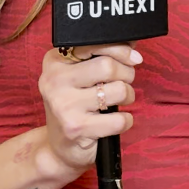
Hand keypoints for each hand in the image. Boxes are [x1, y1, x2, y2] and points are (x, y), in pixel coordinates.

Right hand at [36, 43, 141, 174]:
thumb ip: (102, 56)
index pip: (93, 43)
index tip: (133, 58)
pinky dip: (126, 120)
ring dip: (128, 96)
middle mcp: (55, 80)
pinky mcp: (76, 127)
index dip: (120, 50)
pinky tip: (116, 121)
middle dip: (127, 74)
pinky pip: (119, 119)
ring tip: (119, 101)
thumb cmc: (76, 105)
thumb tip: (132, 42)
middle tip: (124, 83)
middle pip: (108, 66)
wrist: (60, 146)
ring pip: (118, 90)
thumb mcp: (81, 75)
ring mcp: (64, 104)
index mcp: (55, 61)